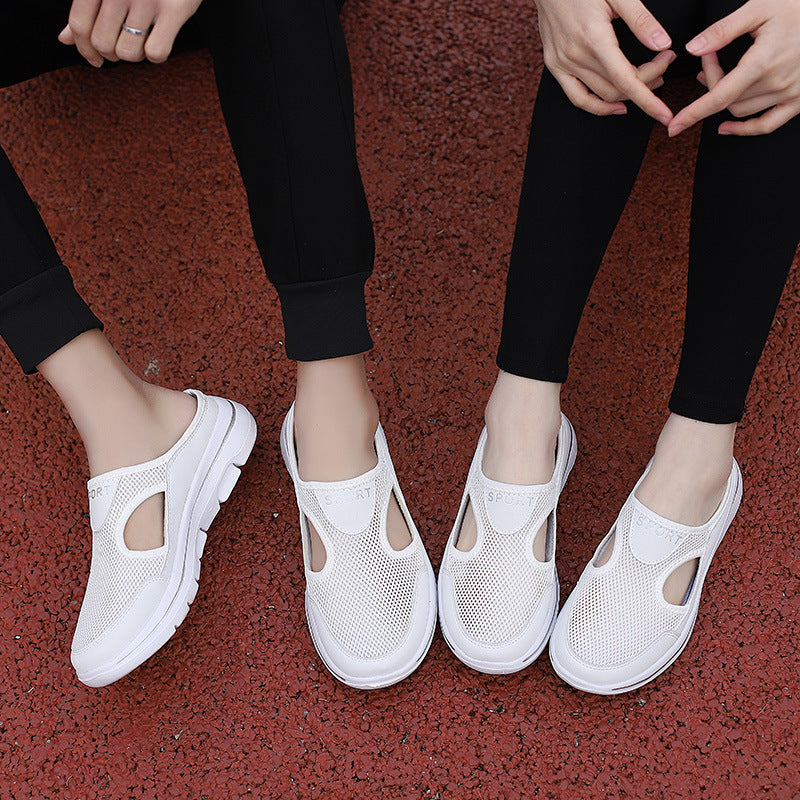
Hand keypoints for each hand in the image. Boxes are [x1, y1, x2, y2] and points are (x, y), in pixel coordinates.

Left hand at [58, 0, 201, 67]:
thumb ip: (85, 10)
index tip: (95, 59)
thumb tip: (65, 39)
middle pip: (102, 42)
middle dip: (111, 54)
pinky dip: (156, 55)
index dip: (84, 49)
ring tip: (142, 41)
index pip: (80, 25)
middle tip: (122, 46)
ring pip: (128, 52)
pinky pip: (156, 52)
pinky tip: (159, 40)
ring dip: (135, 55)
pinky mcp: (174, 10)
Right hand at [535, 0, 674, 123]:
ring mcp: (563, 64)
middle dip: (647, 82)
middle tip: (664, 63)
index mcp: (594, 39)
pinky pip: (577, 97)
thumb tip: (662, 44)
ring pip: (602, 95)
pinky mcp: (555, 66)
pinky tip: (617, 105)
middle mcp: (576, 56)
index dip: (648, 101)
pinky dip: (598, 106)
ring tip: (649, 77)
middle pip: (618, 89)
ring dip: (628, 93)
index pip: (626, 81)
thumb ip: (641, 21)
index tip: (665, 115)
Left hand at [669, 0, 799, 135]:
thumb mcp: (760, 9)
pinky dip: (745, 128)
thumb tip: (693, 48)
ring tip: (719, 76)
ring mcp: (791, 93)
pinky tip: (726, 126)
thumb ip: (724, 30)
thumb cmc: (798, 8)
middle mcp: (777, 82)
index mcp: (764, 61)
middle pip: (728, 100)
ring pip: (742, 111)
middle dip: (711, 83)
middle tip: (709, 61)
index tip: (674, 125)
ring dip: (724, 100)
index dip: (693, 113)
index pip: (720, 96)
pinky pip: (767, 124)